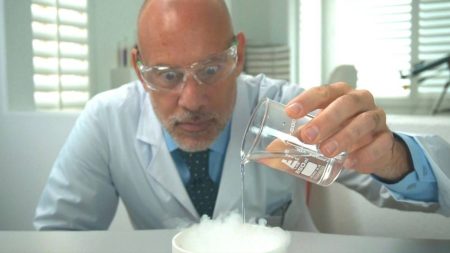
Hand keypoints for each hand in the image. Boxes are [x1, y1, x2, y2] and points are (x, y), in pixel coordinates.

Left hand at [285, 82, 412, 180]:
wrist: (374, 145)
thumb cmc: (342, 129)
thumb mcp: (321, 129)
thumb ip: (299, 136)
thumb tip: (272, 149)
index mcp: (339, 93)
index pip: (323, 91)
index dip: (307, 100)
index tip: (290, 112)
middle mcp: (359, 100)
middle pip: (345, 104)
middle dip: (325, 120)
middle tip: (308, 137)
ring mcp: (375, 117)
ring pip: (363, 122)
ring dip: (344, 137)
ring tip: (326, 151)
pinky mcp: (386, 137)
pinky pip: (380, 143)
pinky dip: (365, 154)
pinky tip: (350, 163)